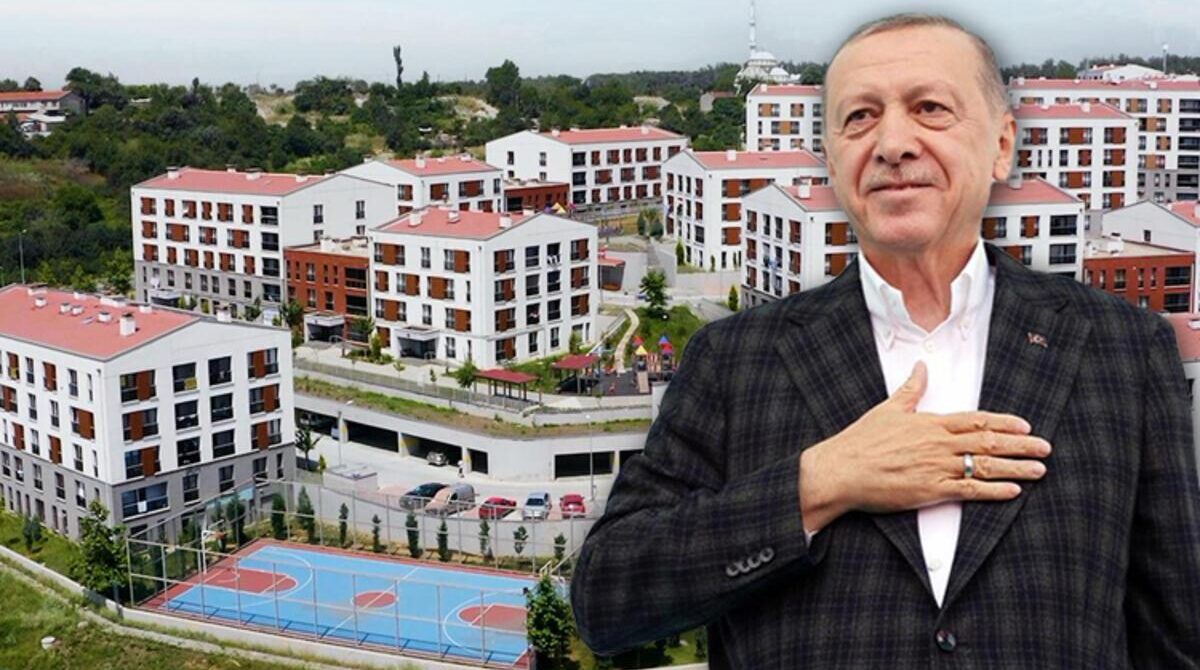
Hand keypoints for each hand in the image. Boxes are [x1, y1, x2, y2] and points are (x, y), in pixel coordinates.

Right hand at [798, 360, 1051, 532]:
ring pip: (985, 466)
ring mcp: (936, 468)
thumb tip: (921, 366)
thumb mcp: (888, 408)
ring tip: (1038, 470)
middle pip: (988, 441)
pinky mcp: (931, 491)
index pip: (976, 419)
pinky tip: (1013, 492)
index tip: (1025, 425)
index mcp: (930, 423)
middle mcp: (938, 444)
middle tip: (1045, 448)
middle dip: (1021, 445)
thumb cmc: (860, 441)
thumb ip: (911, 388)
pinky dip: (993, 491)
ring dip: (1015, 467)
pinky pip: (970, 491)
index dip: (1004, 422)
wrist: (841, 470)